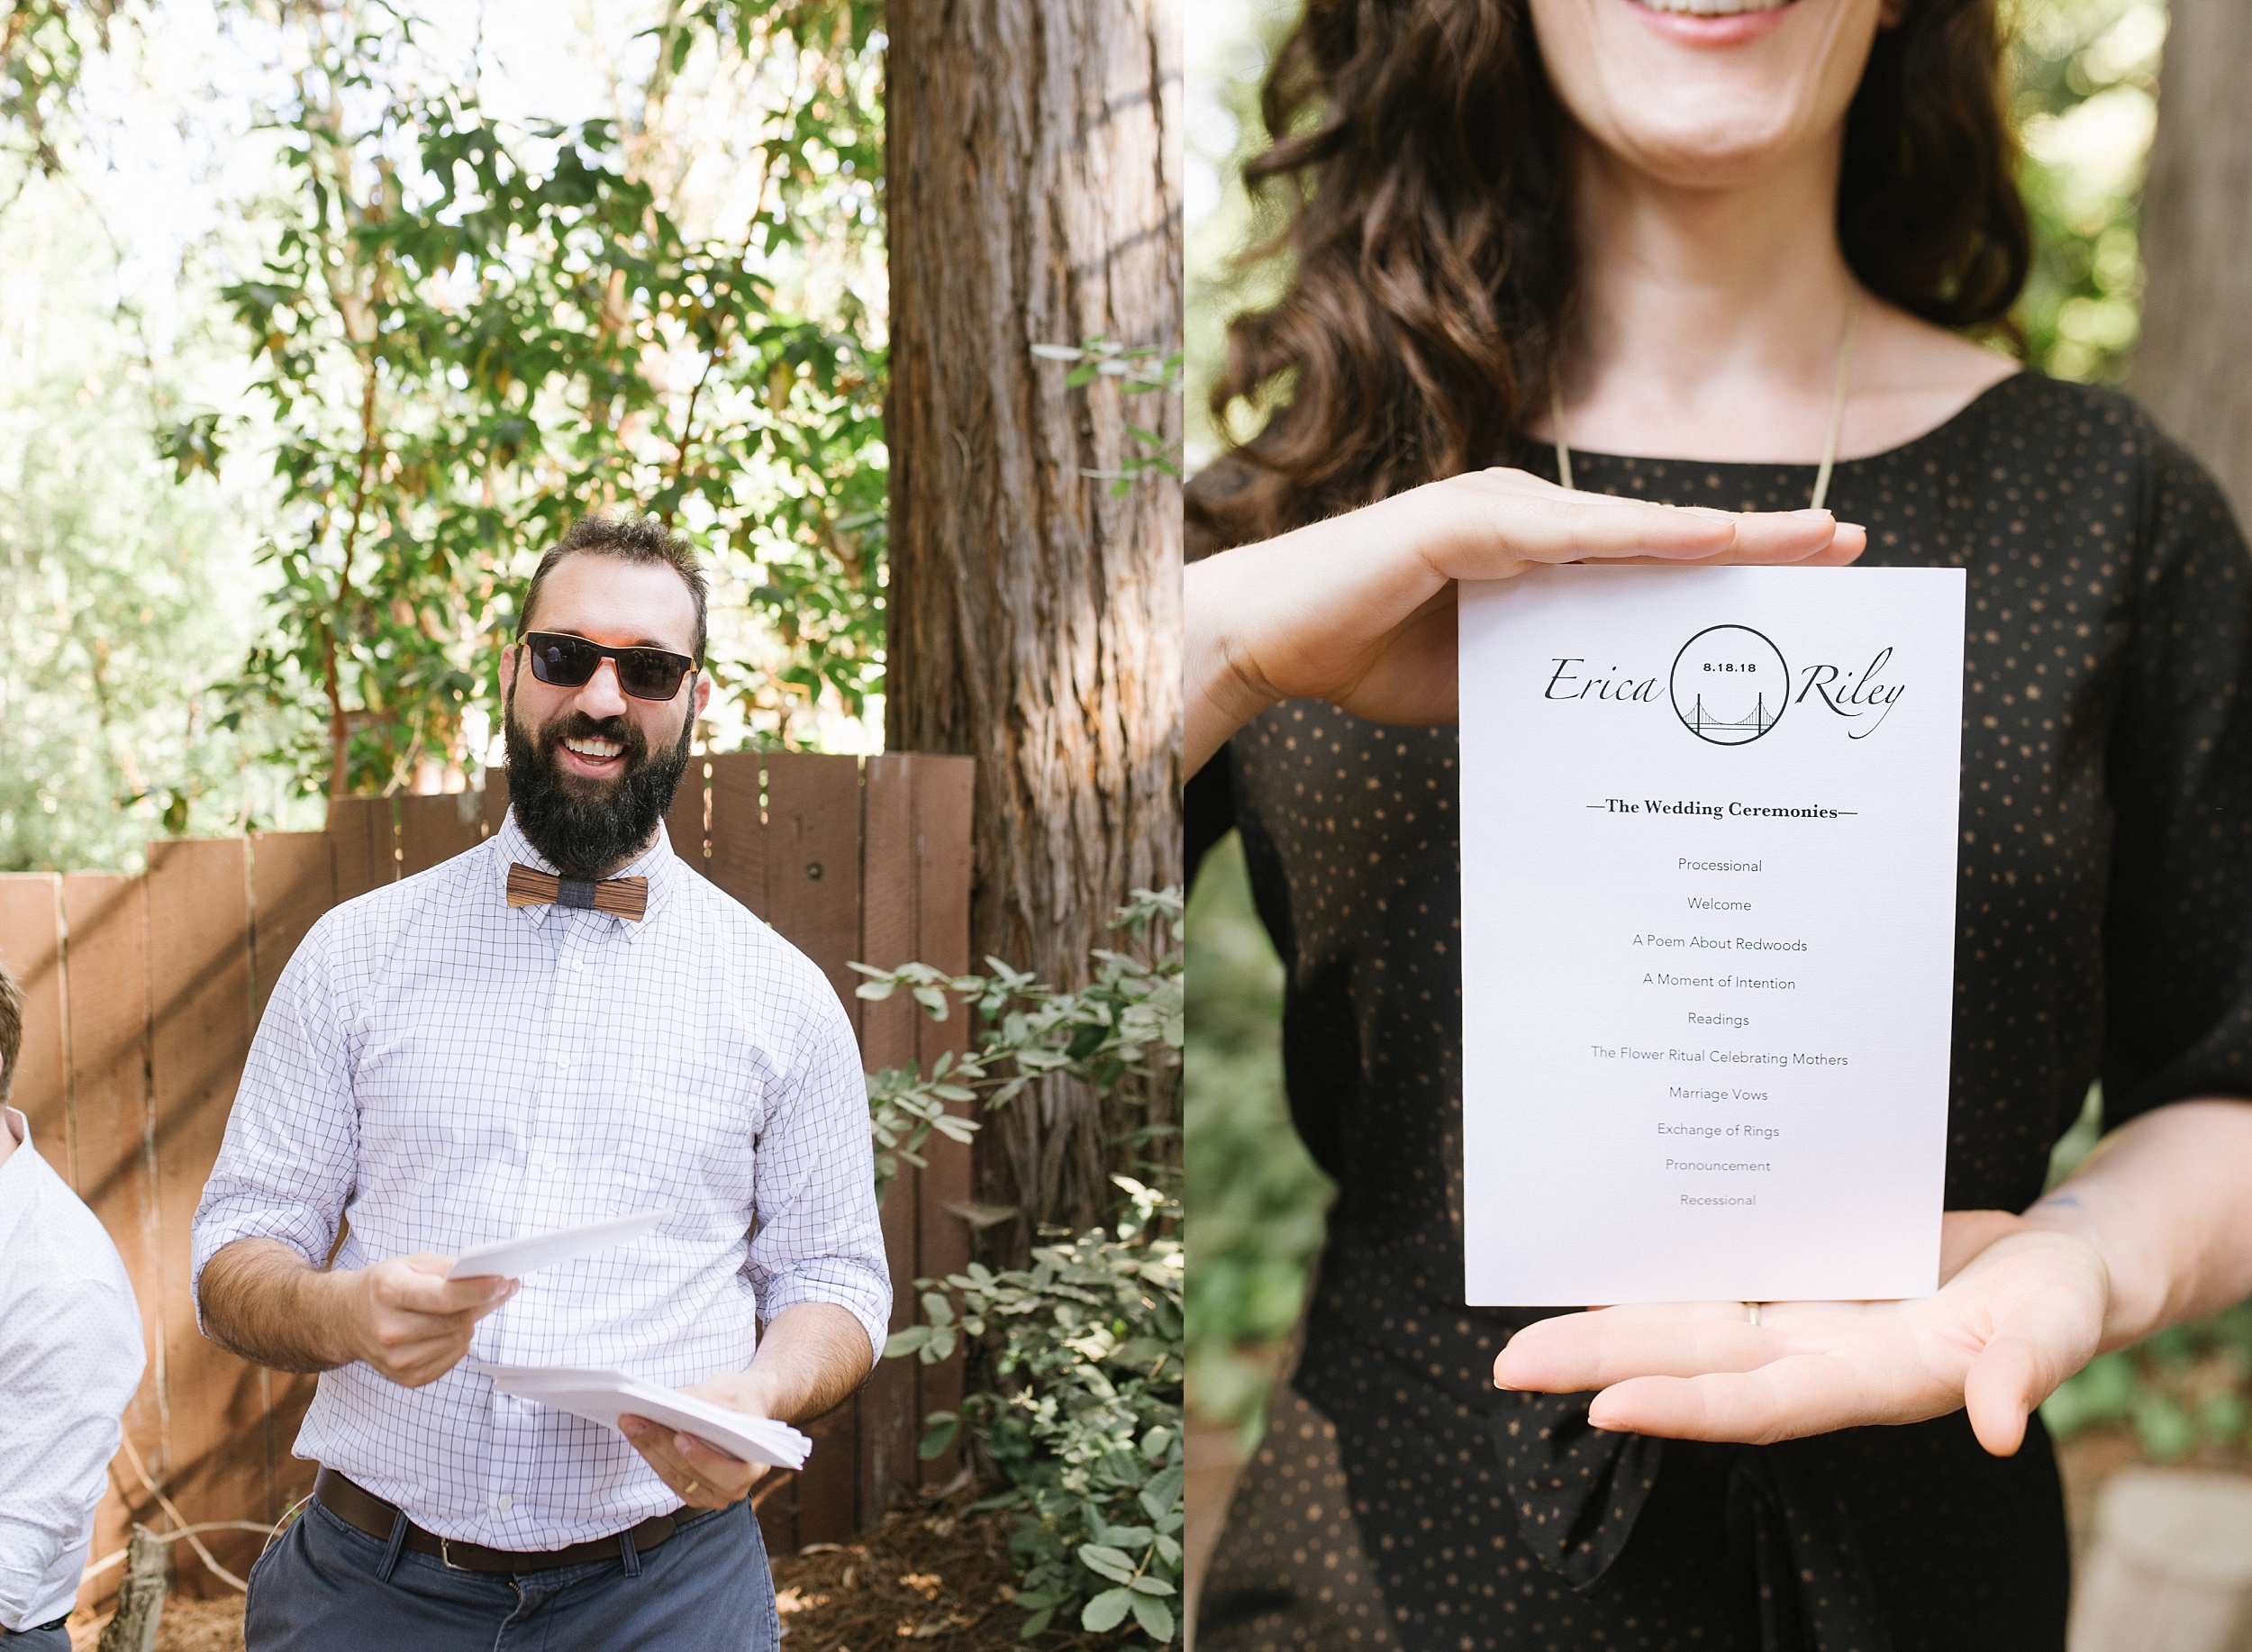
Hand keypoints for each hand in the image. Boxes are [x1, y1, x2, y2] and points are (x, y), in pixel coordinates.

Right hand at [332, 1254, 516, 1387]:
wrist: (347, 1318)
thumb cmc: (385, 1286)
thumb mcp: (412, 1263)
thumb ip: (449, 1268)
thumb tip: (489, 1277)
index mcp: (389, 1292)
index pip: (445, 1297)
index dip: (479, 1290)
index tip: (504, 1280)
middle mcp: (389, 1329)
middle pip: (457, 1320)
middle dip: (485, 1302)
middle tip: (502, 1287)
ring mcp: (396, 1359)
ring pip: (460, 1340)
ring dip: (472, 1321)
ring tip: (469, 1306)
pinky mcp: (406, 1377)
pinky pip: (453, 1358)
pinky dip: (459, 1341)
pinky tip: (449, 1328)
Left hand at [620, 1370, 778, 1509]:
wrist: (744, 1407)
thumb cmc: (741, 1398)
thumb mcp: (729, 1390)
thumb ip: (704, 1399)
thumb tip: (669, 1403)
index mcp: (754, 1466)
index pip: (726, 1470)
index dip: (702, 1457)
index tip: (679, 1436)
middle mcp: (733, 1487)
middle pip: (691, 1472)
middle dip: (661, 1445)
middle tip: (638, 1422)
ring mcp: (710, 1493)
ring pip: (674, 1476)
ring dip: (649, 1449)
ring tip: (631, 1424)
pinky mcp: (691, 1489)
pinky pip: (667, 1475)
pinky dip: (651, 1453)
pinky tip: (637, 1433)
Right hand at [1186, 467, 1864, 769]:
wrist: (1264, 641)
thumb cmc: (1359, 654)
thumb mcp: (1484, 681)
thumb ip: (1547, 677)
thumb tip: (1616, 713)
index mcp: (1533, 557)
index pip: (1650, 562)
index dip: (1731, 564)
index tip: (1813, 574)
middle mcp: (1528, 521)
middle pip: (1662, 535)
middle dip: (1758, 540)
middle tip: (1851, 546)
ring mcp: (1499, 511)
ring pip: (1633, 526)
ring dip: (1724, 532)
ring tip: (1810, 543)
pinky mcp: (1466, 519)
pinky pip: (1571, 531)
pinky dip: (1642, 533)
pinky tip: (1711, 537)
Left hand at [1490, 1211, 2109, 1455]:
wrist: (2057, 1265)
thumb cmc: (2060, 1299)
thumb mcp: (2058, 1324)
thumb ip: (2026, 1370)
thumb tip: (2001, 1425)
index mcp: (1872, 1378)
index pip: (1761, 1404)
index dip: (1687, 1409)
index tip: (1604, 1408)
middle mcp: (1817, 1355)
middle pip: (1692, 1367)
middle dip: (1599, 1370)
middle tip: (1505, 1369)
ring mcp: (1802, 1319)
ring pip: (1685, 1328)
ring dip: (1605, 1333)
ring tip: (1518, 1339)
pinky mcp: (1800, 1276)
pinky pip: (1712, 1281)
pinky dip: (1654, 1279)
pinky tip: (1596, 1268)